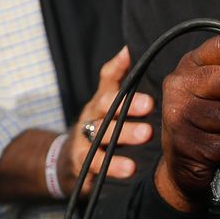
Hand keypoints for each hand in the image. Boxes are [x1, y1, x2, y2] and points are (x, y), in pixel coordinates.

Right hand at [62, 46, 153, 193]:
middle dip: (127, 104)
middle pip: (105, 105)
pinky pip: (97, 164)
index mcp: (101, 101)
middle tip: (149, 103)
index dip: (118, 66)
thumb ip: (122, 81)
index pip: (108, 79)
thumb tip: (132, 49)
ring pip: (102, 133)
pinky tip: (130, 168)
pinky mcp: (83, 162)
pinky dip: (114, 167)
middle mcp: (91, 115)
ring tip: (146, 134)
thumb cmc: (101, 127)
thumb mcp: (109, 105)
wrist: (70, 159)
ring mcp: (84, 138)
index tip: (131, 55)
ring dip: (125, 133)